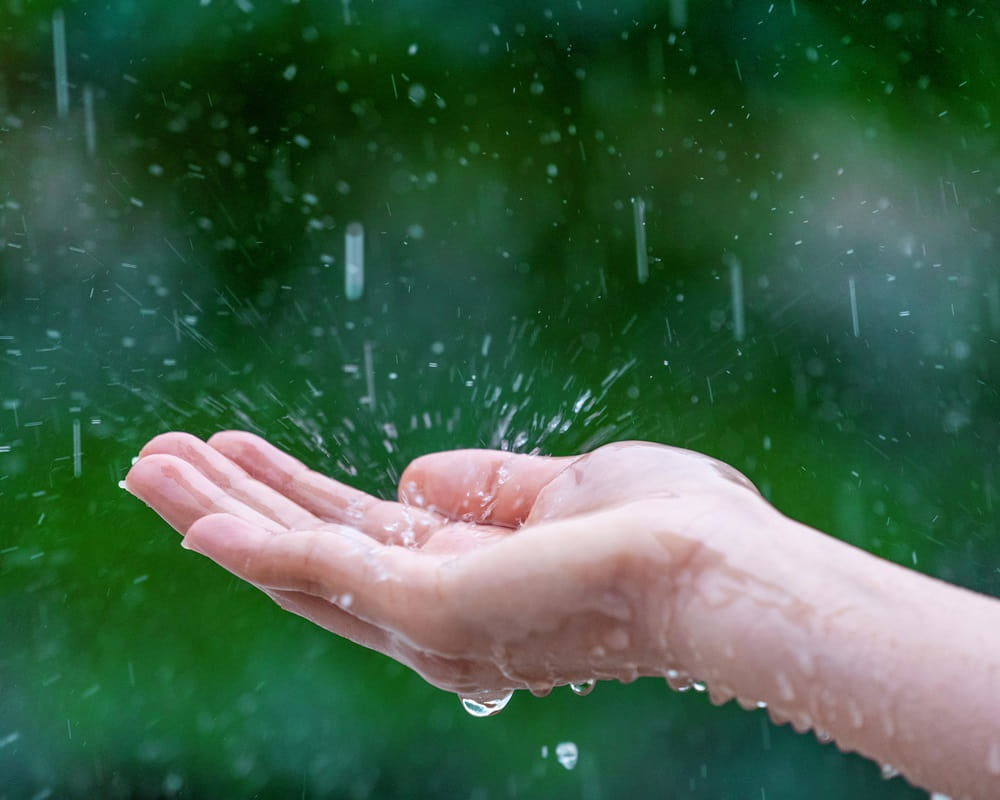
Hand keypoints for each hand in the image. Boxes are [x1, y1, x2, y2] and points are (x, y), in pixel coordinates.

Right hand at [125, 431, 766, 700]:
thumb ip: (483, 487)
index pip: (354, 535)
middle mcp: (436, 612)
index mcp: (467, 578)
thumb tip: (412, 474)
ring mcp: (430, 618)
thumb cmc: (665, 526)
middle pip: (306, 555)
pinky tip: (198, 517)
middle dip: (230, 504)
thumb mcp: (559, 487)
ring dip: (218, 515)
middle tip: (157, 459)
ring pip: (295, 565)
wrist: (720, 565)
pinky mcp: (430, 609)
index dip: (289, 492)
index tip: (237, 450)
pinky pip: (321, 575)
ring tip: (149, 467)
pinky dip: (254, 547)